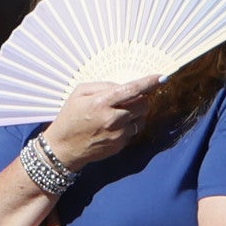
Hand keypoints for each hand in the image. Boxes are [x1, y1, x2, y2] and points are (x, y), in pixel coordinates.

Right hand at [39, 76, 157, 173]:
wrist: (63, 148)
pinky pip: (133, 132)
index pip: (132, 90)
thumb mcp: (79, 93)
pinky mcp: (120, 145)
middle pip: (143, 105)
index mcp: (102, 102)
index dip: (149, 82)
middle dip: (141, 100)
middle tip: (128, 100)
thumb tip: (123, 86)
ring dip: (135, 114)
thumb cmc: (70, 117)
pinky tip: (112, 128)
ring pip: (141, 119)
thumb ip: (103, 86)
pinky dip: (127, 127)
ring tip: (118, 115)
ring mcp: (118, 134)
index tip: (162, 77)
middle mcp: (113, 119)